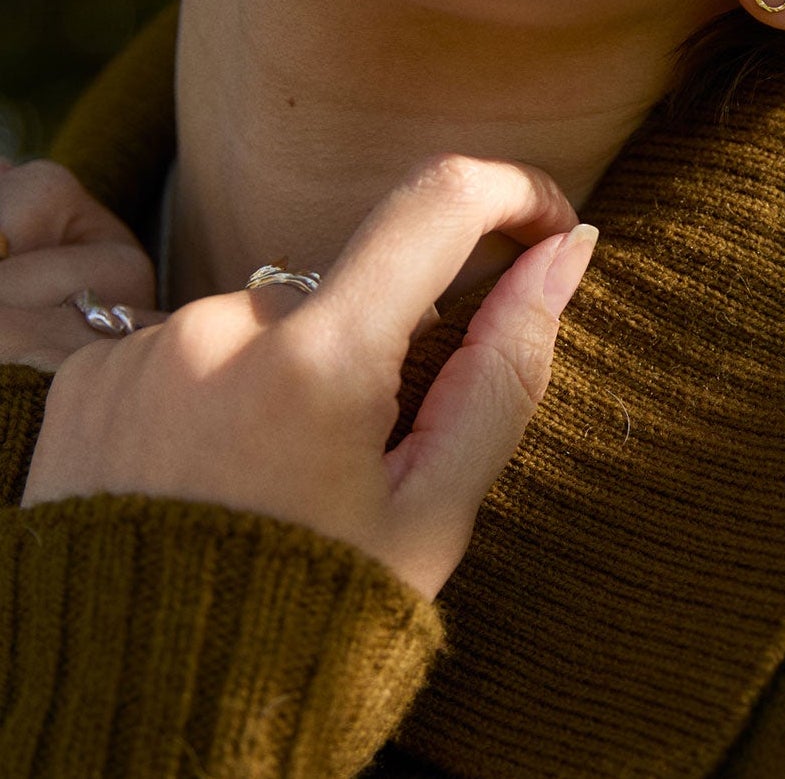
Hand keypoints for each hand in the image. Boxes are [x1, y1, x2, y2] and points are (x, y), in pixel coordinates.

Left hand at [20, 155, 599, 600]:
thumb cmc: (312, 625)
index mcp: (321, 359)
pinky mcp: (86, 375)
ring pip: (270, 318)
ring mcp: (141, 347)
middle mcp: (221, 328)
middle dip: (383, 342)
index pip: (440, 201)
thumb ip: (508, 366)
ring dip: (296, 371)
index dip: (513, 193)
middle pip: (352, 284)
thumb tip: (566, 250)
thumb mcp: (437, 509)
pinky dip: (220, 393)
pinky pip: (187, 345)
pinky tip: (211, 479)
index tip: (543, 230)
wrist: (140, 723)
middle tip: (365, 458)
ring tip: (275, 486)